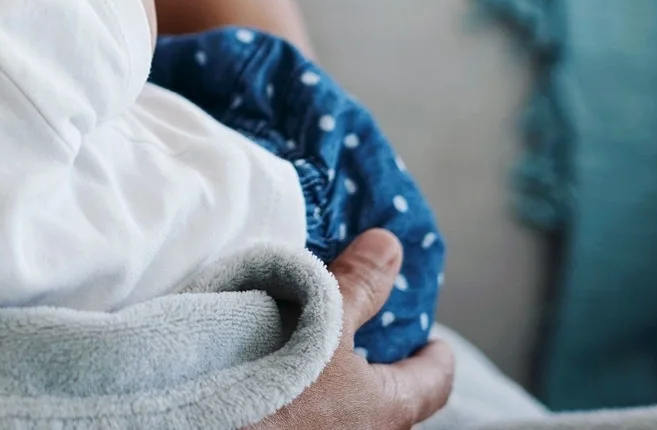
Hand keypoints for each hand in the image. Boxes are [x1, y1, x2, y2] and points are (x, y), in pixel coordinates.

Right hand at [257, 231, 454, 429]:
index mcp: (390, 406)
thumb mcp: (325, 322)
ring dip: (350, 384)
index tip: (435, 342)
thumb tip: (389, 244)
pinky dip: (320, 394)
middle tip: (376, 340)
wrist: (220, 425)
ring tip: (330, 354)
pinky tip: (293, 375)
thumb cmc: (285, 382)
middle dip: (387, 369)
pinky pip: (324, 415)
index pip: (434, 382)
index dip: (436, 358)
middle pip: (395, 399)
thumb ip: (360, 285)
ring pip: (358, 409)